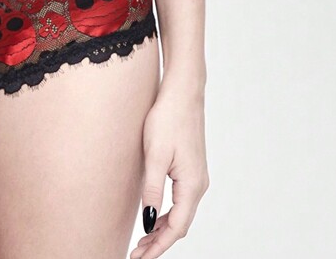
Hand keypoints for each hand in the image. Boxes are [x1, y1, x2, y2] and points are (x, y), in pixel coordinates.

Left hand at [130, 80, 209, 258]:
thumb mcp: (155, 155)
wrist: (183, 92)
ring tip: (141, 240)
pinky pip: (181, 201)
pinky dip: (167, 214)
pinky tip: (152, 215)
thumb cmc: (168, 118)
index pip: (176, 228)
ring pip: (180, 214)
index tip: (139, 258)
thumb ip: (152, 190)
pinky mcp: (191, 168)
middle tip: (136, 254)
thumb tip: (147, 222)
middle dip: (159, 242)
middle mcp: (199, 185)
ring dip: (162, 229)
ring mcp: (197, 177)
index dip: (158, 246)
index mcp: (192, 185)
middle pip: (180, 225)